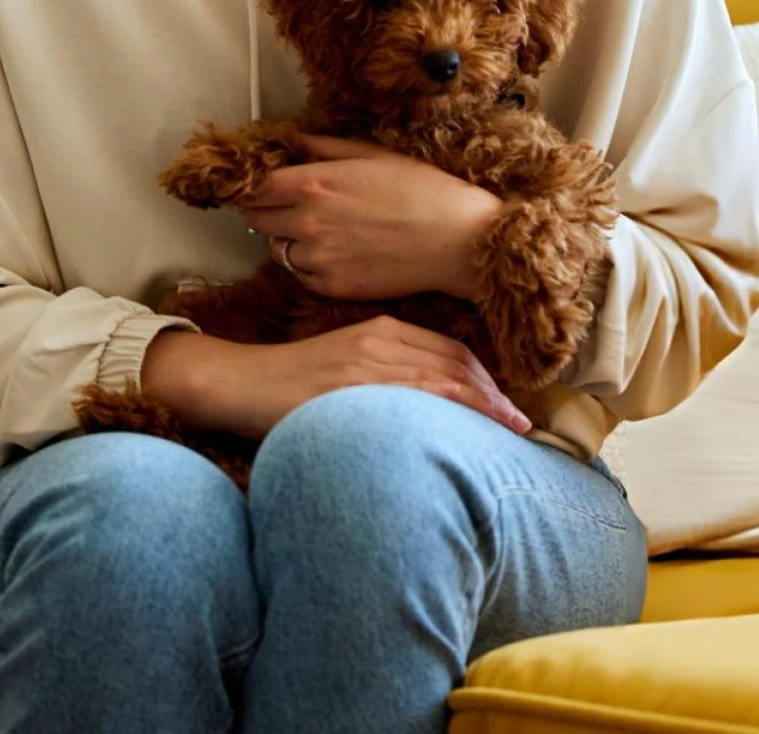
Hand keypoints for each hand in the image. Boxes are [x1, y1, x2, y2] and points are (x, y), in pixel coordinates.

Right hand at [140, 318, 532, 439]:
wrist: (237, 380)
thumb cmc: (287, 383)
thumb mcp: (342, 368)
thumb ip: (382, 376)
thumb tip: (421, 407)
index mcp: (381, 329)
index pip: (449, 349)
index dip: (484, 376)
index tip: (506, 402)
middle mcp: (381, 338)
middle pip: (456, 362)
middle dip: (494, 392)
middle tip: (521, 422)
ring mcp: (368, 361)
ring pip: (445, 376)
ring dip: (486, 403)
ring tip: (513, 430)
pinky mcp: (353, 384)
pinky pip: (417, 393)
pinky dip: (453, 408)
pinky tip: (473, 428)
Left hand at [237, 135, 502, 301]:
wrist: (457, 241)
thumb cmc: (423, 191)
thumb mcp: (372, 154)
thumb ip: (323, 148)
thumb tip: (292, 142)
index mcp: (315, 184)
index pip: (255, 187)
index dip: (257, 186)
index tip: (267, 186)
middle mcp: (308, 222)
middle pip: (257, 219)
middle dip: (268, 211)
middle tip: (292, 207)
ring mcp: (318, 258)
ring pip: (277, 249)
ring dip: (289, 240)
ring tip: (322, 231)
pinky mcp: (332, 287)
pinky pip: (301, 275)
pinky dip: (310, 266)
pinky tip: (338, 253)